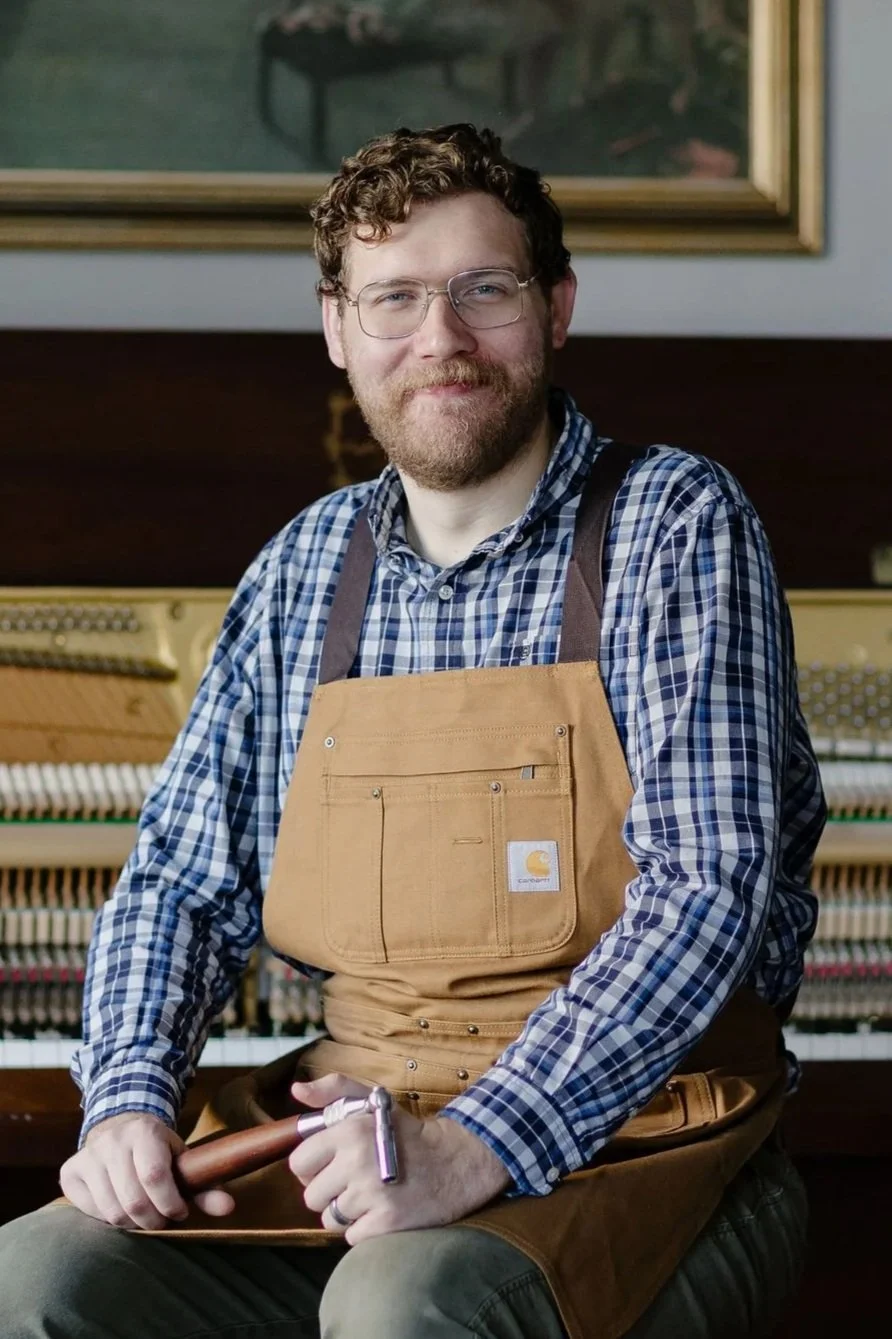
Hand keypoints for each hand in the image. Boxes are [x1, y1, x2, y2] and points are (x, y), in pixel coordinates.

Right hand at [59, 1112, 235, 1229]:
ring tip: (144, 1216)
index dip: (170, 1203)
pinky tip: (121, 1208)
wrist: (119, 1126)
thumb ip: (205, 1186)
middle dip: (153, 1220)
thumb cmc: (157, 1151)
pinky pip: (89, 1212)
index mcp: (144, 1131)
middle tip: (163, 1221)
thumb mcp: (182, 1160)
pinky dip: (109, 1220)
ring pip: (110, 1211)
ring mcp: (88, 1155)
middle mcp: (112, 1141)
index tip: (180, 1212)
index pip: (155, 1176)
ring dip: (132, 1223)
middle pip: (132, 1200)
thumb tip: (229, 1209)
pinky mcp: (70, 1171)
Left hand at [288, 1074, 511, 1244]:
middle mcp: (356, 1163)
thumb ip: (333, 1090)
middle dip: (329, 1191)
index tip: (330, 1164)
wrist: (455, 1161)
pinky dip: (363, 1228)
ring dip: (346, 1212)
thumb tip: (297, 1090)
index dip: (312, 1166)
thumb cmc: (407, 1133)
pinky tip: (381, 1210)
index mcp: (349, 1132)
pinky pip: (351, 1236)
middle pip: (311, 1197)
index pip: (298, 1163)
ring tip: (369, 1196)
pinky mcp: (385, 1223)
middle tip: (353, 1181)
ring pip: (329, 1218)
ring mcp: (371, 1196)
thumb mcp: (372, 1101)